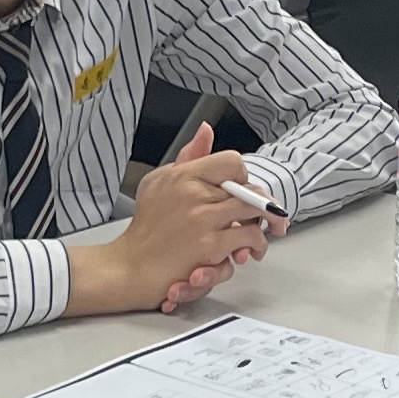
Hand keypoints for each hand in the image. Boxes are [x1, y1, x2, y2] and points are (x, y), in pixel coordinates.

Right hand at [69, 127, 276, 314]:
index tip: (243, 191)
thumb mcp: (159, 183)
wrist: (130, 267)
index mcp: (183, 175)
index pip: (232, 161)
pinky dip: (254, 246)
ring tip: (262, 237)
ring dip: (266, 226)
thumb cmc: (146, 228)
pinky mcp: (209, 245)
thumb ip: (188, 158)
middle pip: (250, 189)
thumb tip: (206, 130)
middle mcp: (194, 192)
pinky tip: (247, 252)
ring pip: (256, 212)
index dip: (243, 178)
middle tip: (268, 217)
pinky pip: (249, 238)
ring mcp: (202, 219)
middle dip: (263, 205)